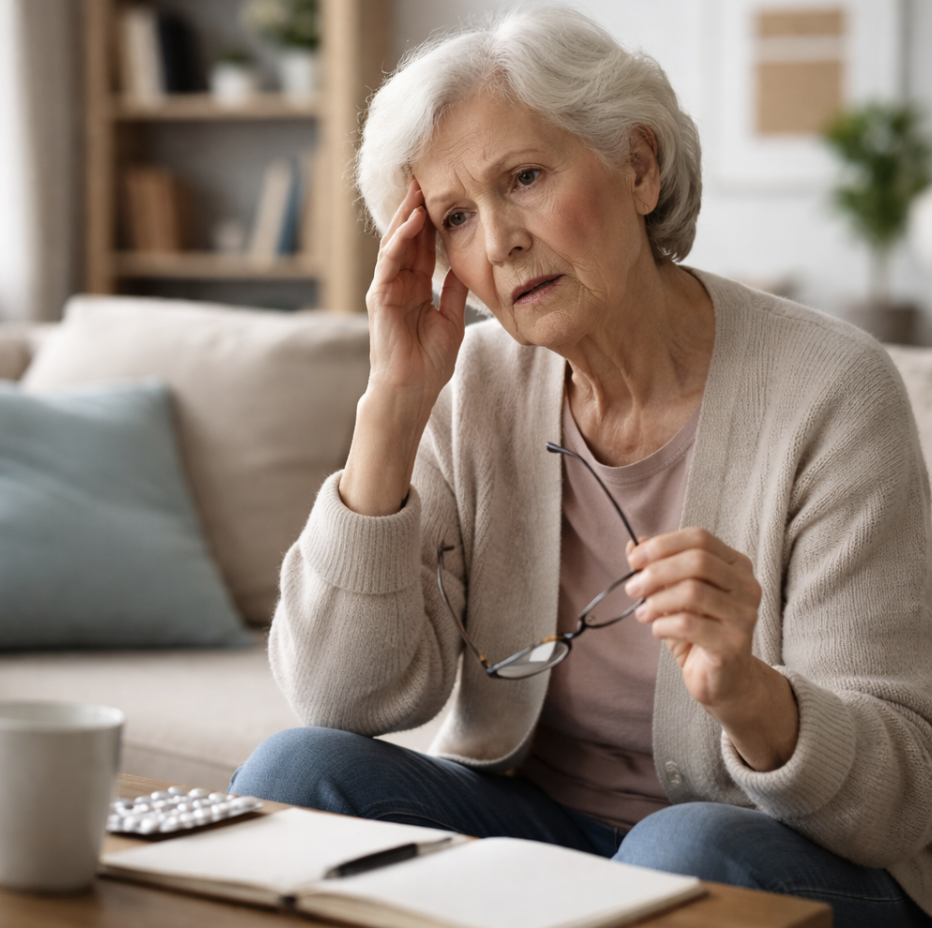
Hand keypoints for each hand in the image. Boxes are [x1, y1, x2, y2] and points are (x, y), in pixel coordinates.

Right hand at [339, 181, 467, 516]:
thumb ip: (454, 291)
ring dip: (406, 214)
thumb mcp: (451, 319)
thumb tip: (465, 264)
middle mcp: (398, 282)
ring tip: (419, 187)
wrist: (412, 390)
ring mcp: (387, 288)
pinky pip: (389, 262)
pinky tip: (413, 221)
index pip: (424, 244)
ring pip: (396, 242)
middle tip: (429, 173)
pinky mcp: (380, 297)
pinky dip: (400, 240)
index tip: (448, 191)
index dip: (434, 218)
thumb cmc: (430, 362)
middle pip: (407, 236)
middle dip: (417, 206)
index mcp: (416, 286)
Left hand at [625, 529, 797, 770]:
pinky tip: (657, 631)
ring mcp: (744, 615)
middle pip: (697, 561)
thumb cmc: (697, 631)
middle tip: (632, 588)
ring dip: (656, 601)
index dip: (662, 544)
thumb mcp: (674, 594)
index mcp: (736, 565)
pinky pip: (688, 625)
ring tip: (643, 613)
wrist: (724, 680)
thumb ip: (657, 568)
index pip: (700, 538)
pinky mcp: (734, 644)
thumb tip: (632, 545)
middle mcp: (747, 586)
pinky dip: (663, 625)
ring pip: (692, 592)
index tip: (633, 559)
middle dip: (656, 572)